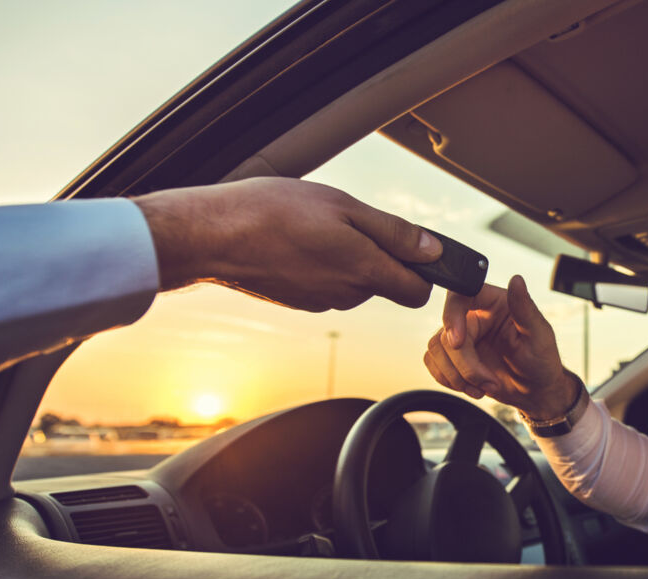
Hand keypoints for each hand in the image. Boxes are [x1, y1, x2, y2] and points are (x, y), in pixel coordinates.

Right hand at [133, 177, 442, 309]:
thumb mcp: (344, 206)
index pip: (417, 293)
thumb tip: (434, 251)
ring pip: (355, 282)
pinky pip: (328, 284)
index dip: (424, 271)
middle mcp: (347, 295)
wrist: (214, 236)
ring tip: (318, 226)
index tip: (415, 248)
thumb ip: (394, 233)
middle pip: (386, 284)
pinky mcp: (299, 301)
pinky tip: (299, 241)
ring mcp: (321, 301)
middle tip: (353, 221)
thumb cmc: (275, 212)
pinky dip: (324, 264)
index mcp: (364, 272)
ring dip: (350, 258)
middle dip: (382, 257)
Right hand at [424, 275, 576, 418]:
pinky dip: (449, 381)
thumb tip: (517, 280)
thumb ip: (525, 308)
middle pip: (447, 332)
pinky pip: (433, 363)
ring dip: (457, 376)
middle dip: (464, 364)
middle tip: (486, 380)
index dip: (452, 316)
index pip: (460, 295)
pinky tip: (472, 387)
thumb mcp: (539, 335)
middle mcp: (474, 316)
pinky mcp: (454, 357)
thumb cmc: (542, 361)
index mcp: (494, 303)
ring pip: (437, 349)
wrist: (535, 392)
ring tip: (483, 386)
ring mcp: (463, 337)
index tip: (459, 342)